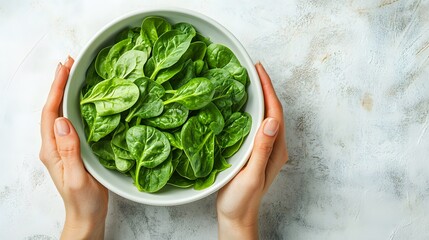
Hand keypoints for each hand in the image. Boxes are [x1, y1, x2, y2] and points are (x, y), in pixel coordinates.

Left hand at [39, 56, 107, 239]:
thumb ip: (70, 151)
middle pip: (53, 109)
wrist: (87, 215)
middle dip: (59, 84)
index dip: (55, 90)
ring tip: (75, 73)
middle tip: (69, 62)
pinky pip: (73, 121)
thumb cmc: (83, 201)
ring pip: (62, 113)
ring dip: (66, 92)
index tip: (63, 69)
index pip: (50, 114)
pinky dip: (77, 105)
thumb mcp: (77, 178)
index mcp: (52, 150)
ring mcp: (64, 146)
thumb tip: (62, 121)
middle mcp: (54, 145)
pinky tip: (86, 98)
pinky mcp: (74, 148)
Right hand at [216, 62, 287, 239]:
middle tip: (252, 68)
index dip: (268, 89)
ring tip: (247, 79)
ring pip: (264, 115)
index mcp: (276, 149)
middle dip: (264, 87)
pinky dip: (250, 109)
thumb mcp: (251, 175)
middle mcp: (274, 146)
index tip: (259, 70)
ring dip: (258, 96)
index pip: (275, 112)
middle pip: (272, 110)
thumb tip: (271, 121)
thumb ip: (262, 149)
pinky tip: (239, 104)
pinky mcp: (254, 151)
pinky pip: (255, 124)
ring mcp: (264, 148)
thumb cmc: (242, 200)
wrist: (236, 216)